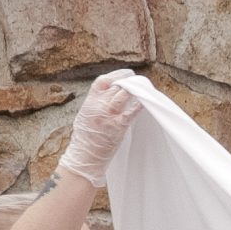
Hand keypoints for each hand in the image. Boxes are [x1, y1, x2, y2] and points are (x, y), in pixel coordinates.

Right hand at [57, 70, 141, 187]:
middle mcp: (98, 106)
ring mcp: (108, 115)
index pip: (102, 81)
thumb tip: (108, 96)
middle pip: (115, 86)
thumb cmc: (86, 138)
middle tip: (138, 81)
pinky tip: (145, 101)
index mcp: (89, 102)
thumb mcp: (85, 115)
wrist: (85, 155)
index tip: (125, 74)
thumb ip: (96, 104)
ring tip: (143, 88)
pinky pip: (131, 112)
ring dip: (134, 90)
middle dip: (128, 82)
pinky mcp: (118, 126)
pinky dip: (138, 105)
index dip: (115, 75)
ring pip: (123, 95)